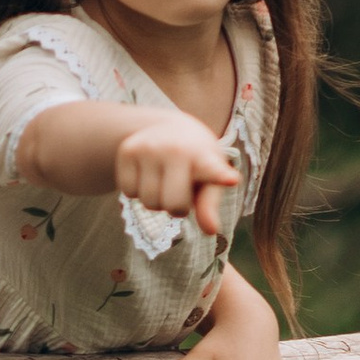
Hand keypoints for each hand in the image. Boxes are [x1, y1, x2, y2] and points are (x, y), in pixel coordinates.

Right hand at [113, 110, 240, 233]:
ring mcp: (149, 148)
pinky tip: (146, 175)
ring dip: (156, 201)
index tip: (231, 180)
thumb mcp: (208, 180)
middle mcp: (176, 149)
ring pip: (148, 202)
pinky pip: (128, 192)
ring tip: (163, 180)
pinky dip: (137, 191)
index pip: (211, 170)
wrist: (168, 127)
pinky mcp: (127, 151)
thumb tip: (211, 231)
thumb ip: (209, 205)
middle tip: (180, 188)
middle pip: (172, 206)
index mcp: (203, 157)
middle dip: (176, 207)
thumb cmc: (194, 161)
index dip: (220, 176)